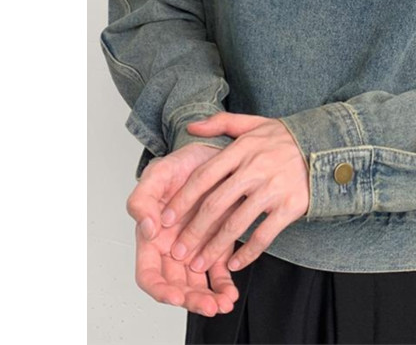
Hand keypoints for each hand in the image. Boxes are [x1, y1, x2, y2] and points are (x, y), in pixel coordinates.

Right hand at [126, 144, 239, 314]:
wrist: (214, 151)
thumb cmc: (181, 163)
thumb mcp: (158, 173)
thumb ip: (143, 200)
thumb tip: (147, 229)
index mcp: (152, 237)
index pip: (149, 274)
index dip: (160, 289)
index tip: (175, 295)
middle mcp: (172, 247)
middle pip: (176, 285)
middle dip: (191, 299)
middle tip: (208, 305)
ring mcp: (195, 246)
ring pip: (198, 283)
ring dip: (209, 298)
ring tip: (223, 303)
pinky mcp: (218, 241)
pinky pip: (219, 271)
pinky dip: (224, 284)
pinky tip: (231, 292)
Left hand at [158, 112, 309, 274]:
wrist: (327, 146)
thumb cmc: (286, 138)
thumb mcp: (254, 123)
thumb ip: (220, 123)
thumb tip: (190, 127)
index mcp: (243, 148)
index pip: (204, 176)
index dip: (183, 199)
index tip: (166, 219)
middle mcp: (256, 168)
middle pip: (216, 204)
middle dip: (193, 231)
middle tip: (177, 250)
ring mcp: (273, 188)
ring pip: (236, 224)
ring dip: (215, 248)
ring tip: (200, 264)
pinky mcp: (290, 206)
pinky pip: (264, 235)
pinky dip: (248, 253)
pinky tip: (235, 264)